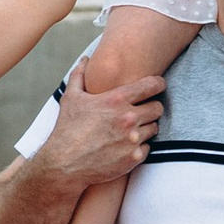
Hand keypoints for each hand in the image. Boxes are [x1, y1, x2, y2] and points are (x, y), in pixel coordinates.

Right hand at [41, 49, 164, 186]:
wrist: (64, 164)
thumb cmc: (67, 129)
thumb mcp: (71, 98)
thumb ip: (80, 75)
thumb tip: (86, 59)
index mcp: (116, 100)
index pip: (151, 85)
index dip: (158, 84)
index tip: (159, 86)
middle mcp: (128, 118)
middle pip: (158, 108)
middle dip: (152, 107)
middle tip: (143, 111)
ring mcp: (132, 139)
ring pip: (154, 128)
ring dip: (146, 127)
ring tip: (132, 129)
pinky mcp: (134, 157)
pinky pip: (148, 147)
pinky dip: (140, 146)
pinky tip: (126, 145)